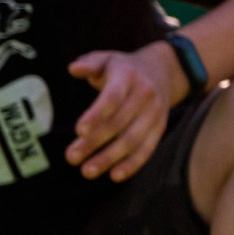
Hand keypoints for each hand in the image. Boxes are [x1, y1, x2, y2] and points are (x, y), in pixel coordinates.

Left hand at [65, 43, 184, 181]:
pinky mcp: (159, 128)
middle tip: (71, 157)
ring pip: (132, 140)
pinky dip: (132, 164)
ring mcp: (155, 113)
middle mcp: (144, 95)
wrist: (162, 71)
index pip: (113, 97)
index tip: (79, 130)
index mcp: (128, 76)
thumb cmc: (123, 68)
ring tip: (87, 171)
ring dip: (109, 158)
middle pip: (119, 123)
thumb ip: (89, 63)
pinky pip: (147, 149)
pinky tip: (114, 175)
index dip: (97, 114)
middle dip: (94, 142)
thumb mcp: (106, 58)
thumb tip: (73, 68)